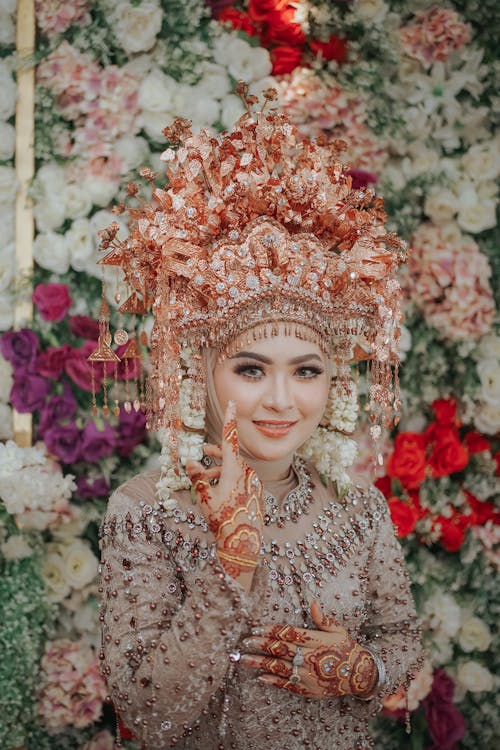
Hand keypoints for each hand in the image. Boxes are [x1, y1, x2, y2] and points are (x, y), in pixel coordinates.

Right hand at [185, 401, 263, 588]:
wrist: (243, 542)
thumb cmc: (222, 518)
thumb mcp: (205, 497)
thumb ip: (198, 478)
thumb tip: (190, 462)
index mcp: (234, 469)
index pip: (230, 438)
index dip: (229, 419)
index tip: (231, 403)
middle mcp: (246, 472)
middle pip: (230, 454)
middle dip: (216, 453)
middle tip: (204, 450)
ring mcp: (252, 482)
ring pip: (234, 468)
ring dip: (219, 469)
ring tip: (205, 477)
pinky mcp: (255, 492)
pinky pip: (240, 479)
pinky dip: (227, 479)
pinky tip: (218, 491)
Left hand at [239, 600, 377, 697]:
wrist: (359, 675)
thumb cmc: (346, 648)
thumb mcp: (338, 630)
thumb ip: (322, 618)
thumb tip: (312, 601)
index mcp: (315, 640)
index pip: (288, 633)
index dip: (270, 630)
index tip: (255, 628)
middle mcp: (309, 657)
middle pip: (280, 649)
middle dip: (260, 644)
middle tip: (244, 641)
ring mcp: (307, 674)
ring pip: (279, 667)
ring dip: (260, 662)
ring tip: (244, 659)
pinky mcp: (307, 689)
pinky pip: (287, 685)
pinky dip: (273, 681)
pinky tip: (261, 677)